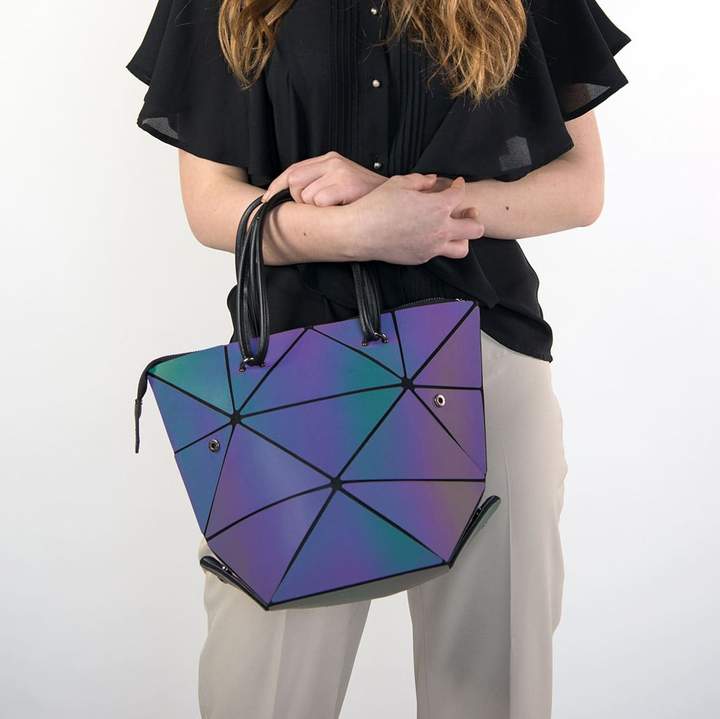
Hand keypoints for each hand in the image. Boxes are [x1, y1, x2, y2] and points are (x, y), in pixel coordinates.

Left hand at [262, 151, 385, 205]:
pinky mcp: (346, 184)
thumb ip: (316, 184)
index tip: (266, 201)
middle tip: (317, 210)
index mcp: (329, 159)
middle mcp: (333, 161)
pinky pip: (319, 202)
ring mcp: (340, 171)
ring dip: (315, 209)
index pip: (292, 170)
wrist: (394, 201)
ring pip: (306, 196)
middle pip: (293, 182)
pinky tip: (341, 210)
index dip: (276, 187)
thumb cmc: (364, 199)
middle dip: (298, 201)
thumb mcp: (339, 185)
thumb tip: (286, 196)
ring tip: (335, 209)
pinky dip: (326, 212)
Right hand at [345, 174, 484, 263]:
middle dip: (473, 217)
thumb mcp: (398, 183)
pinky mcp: (420, 258)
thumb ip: (421, 180)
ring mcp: (432, 247)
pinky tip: (430, 236)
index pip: (460, 195)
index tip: (456, 184)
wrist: (359, 233)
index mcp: (438, 207)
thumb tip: (433, 180)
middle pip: (475, 228)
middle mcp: (440, 229)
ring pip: (462, 248)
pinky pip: (439, 254)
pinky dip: (440, 245)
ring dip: (462, 238)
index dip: (459, 187)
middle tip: (464, 211)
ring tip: (452, 229)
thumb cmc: (376, 206)